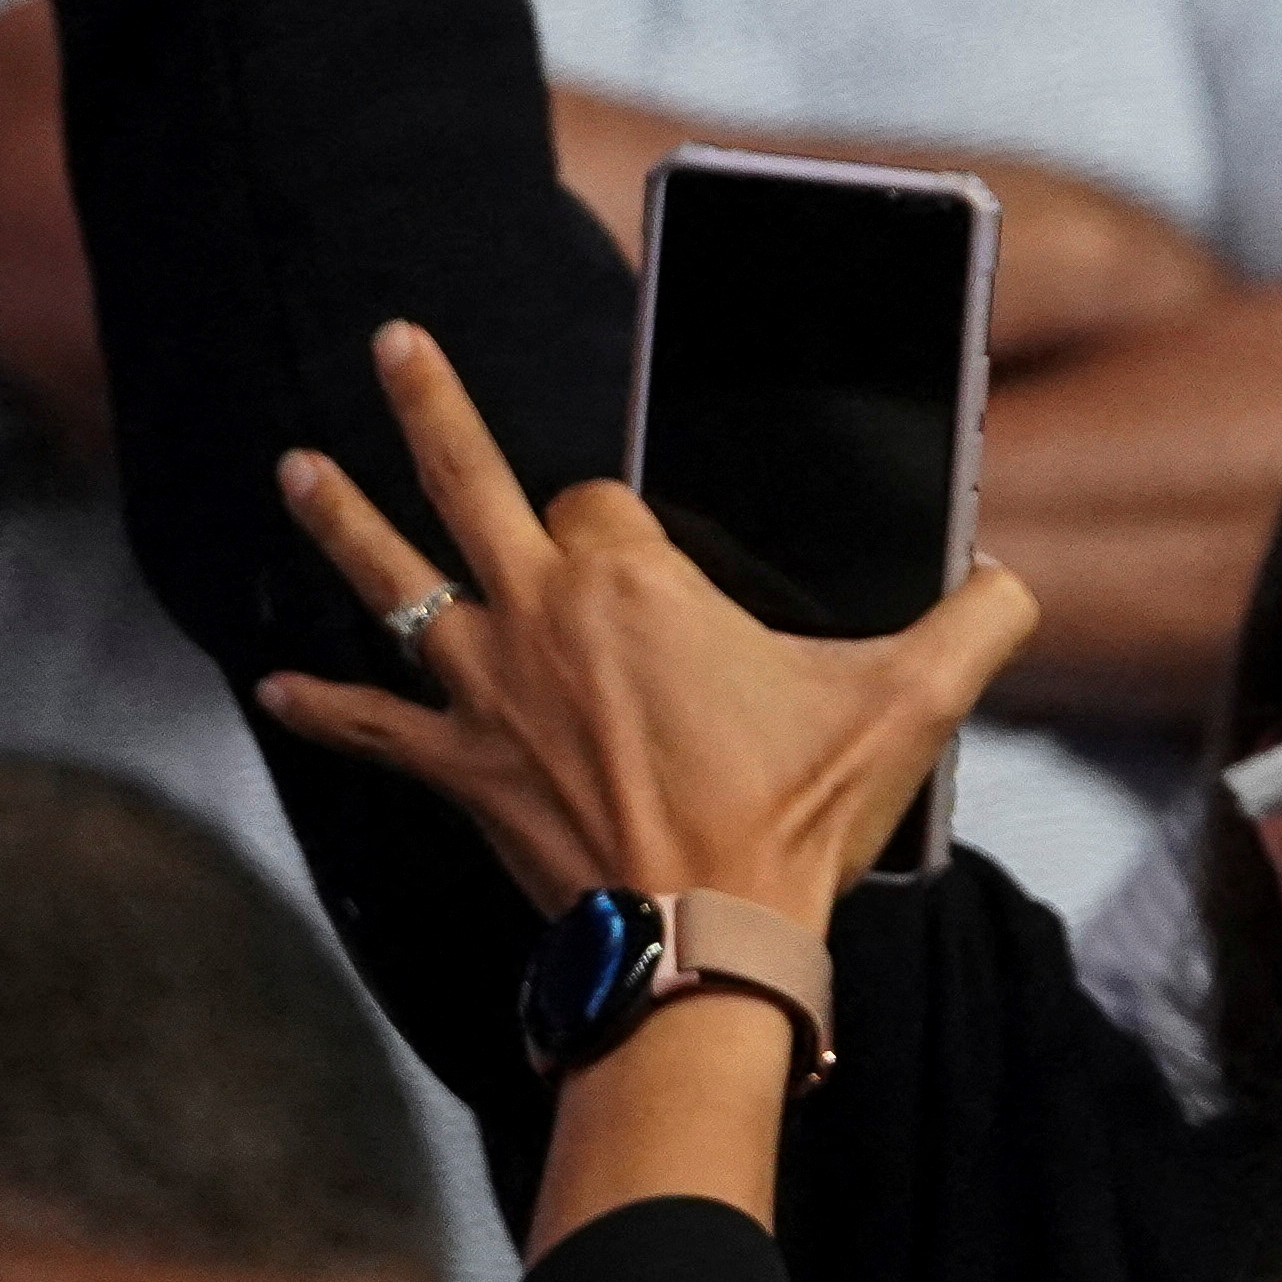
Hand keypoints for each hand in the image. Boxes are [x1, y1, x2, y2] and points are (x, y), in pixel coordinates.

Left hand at [260, 319, 1039, 930]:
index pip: (604, 499)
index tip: (653, 560)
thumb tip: (1013, 581)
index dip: (624, 516)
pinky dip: (319, 709)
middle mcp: (541, 615)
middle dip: (426, 405)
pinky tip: (268, 686)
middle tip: (390, 340)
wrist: (705, 941)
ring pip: (395, 583)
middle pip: (469, 484)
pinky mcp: (463, 772)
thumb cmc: (795, 819)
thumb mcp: (913, 705)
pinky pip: (374, 732)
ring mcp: (488, 694)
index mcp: (636, 582)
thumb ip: (979, 622)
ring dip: (342, 523)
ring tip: (293, 467)